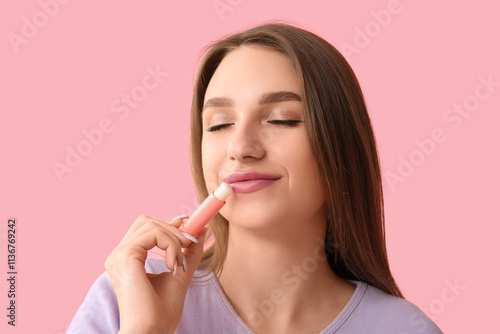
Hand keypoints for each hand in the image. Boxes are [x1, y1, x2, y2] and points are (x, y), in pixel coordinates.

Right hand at [105, 215, 206, 333]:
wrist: (152, 331)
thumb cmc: (161, 311)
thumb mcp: (180, 273)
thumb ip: (189, 251)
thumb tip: (201, 228)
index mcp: (127, 260)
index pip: (145, 228)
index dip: (168, 224)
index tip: (188, 228)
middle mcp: (119, 255)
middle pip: (146, 221)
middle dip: (172, 228)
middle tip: (190, 242)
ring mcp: (119, 255)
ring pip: (151, 225)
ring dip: (174, 239)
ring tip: (180, 261)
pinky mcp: (125, 256)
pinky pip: (154, 234)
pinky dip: (170, 245)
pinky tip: (173, 264)